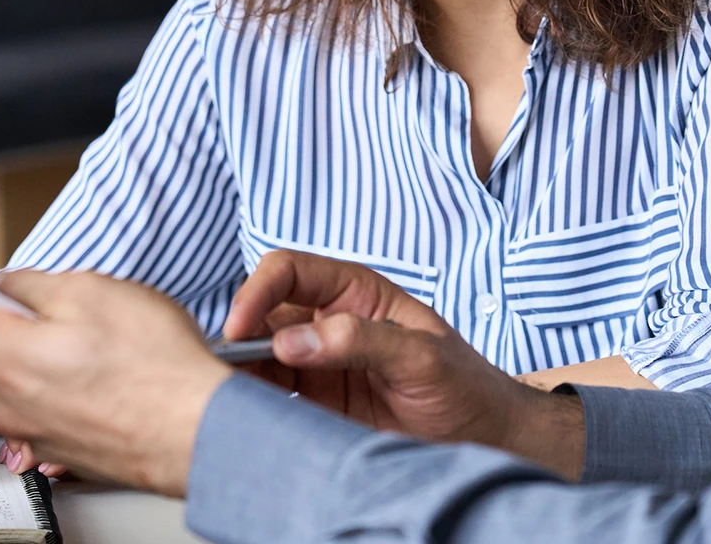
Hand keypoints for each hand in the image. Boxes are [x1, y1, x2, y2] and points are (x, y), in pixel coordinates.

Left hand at [0, 261, 230, 496]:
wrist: (195, 429)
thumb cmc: (151, 362)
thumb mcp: (91, 291)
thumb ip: (35, 285)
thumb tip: (7, 287)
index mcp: (0, 354)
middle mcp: (2, 399)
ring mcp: (26, 427)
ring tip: (43, 318)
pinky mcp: (53, 441)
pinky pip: (18, 397)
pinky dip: (24, 368)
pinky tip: (67, 355)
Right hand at [225, 251, 584, 478]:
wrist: (485, 439)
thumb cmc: (464, 384)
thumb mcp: (420, 355)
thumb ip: (358, 340)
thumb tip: (292, 340)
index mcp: (354, 289)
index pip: (290, 270)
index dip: (258, 291)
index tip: (240, 327)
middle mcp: (329, 318)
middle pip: (265, 312)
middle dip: (241, 335)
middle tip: (225, 370)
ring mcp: (319, 361)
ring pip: (260, 354)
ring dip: (240, 370)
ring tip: (228, 395)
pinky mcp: (315, 401)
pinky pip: (271, 393)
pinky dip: (252, 400)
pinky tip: (245, 413)